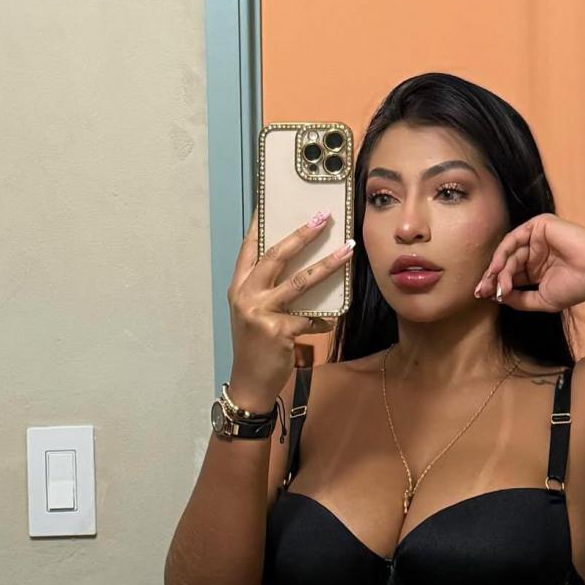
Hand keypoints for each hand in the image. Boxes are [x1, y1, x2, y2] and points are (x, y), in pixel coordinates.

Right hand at [227, 206, 354, 409]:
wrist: (249, 382)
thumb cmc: (255, 346)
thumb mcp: (253, 313)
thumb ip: (268, 290)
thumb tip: (301, 266)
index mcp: (238, 287)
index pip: (249, 248)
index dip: (260, 224)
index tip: (271, 201)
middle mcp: (245, 296)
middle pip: (275, 256)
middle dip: (301, 234)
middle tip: (322, 217)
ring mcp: (260, 313)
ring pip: (299, 282)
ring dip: (327, 264)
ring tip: (347, 250)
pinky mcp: (278, 331)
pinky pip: (310, 318)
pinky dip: (324, 319)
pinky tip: (331, 320)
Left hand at [474, 213, 584, 310]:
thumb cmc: (576, 286)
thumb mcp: (542, 300)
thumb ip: (519, 299)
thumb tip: (497, 298)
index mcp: (537, 269)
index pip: (510, 276)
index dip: (495, 286)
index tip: (482, 298)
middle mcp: (536, 253)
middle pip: (505, 264)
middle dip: (491, 279)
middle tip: (481, 292)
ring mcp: (537, 238)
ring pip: (508, 254)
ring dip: (499, 271)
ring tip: (497, 286)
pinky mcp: (539, 225)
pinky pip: (513, 239)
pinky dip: (502, 254)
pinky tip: (496, 269)